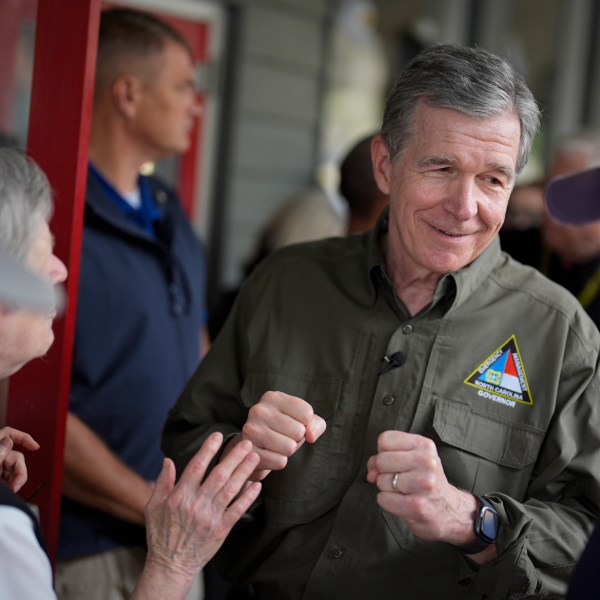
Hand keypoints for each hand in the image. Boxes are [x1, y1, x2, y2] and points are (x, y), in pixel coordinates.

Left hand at [0, 427, 39, 491]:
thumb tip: (8, 440)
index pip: (7, 434)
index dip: (22, 437)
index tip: (35, 447)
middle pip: (14, 456)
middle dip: (20, 471)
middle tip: (16, 486)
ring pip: (14, 469)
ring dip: (16, 480)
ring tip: (11, 491)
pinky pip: (10, 479)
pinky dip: (12, 484)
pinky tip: (10, 491)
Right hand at [144, 432, 260, 582]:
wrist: (171, 565)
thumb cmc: (160, 534)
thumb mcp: (153, 507)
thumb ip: (162, 483)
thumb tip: (167, 460)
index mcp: (180, 496)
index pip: (196, 467)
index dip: (208, 450)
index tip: (218, 435)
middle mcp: (196, 504)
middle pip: (218, 475)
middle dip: (234, 457)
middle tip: (247, 442)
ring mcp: (210, 517)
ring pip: (230, 490)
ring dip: (244, 472)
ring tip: (255, 457)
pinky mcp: (221, 530)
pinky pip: (237, 511)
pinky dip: (248, 498)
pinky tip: (256, 485)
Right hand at [238, 391, 325, 480]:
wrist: (255, 447)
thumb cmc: (284, 430)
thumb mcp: (303, 420)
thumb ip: (316, 424)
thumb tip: (310, 436)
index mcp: (272, 397)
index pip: (307, 413)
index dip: (305, 423)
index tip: (293, 423)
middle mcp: (259, 410)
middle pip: (299, 432)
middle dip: (296, 438)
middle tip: (283, 436)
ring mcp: (251, 431)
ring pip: (290, 448)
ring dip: (288, 450)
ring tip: (276, 444)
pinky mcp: (249, 451)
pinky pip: (279, 462)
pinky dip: (279, 461)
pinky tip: (270, 454)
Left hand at [366, 431, 477, 544]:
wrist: (450, 510)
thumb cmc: (425, 481)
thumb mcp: (412, 459)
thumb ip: (386, 457)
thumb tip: (371, 472)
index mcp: (424, 445)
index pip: (385, 439)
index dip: (382, 452)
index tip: (393, 462)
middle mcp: (426, 462)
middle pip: (381, 460)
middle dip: (383, 472)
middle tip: (399, 479)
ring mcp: (423, 484)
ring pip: (381, 481)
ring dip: (386, 489)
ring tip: (404, 491)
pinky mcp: (417, 506)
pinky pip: (383, 499)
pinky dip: (388, 502)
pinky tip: (403, 502)